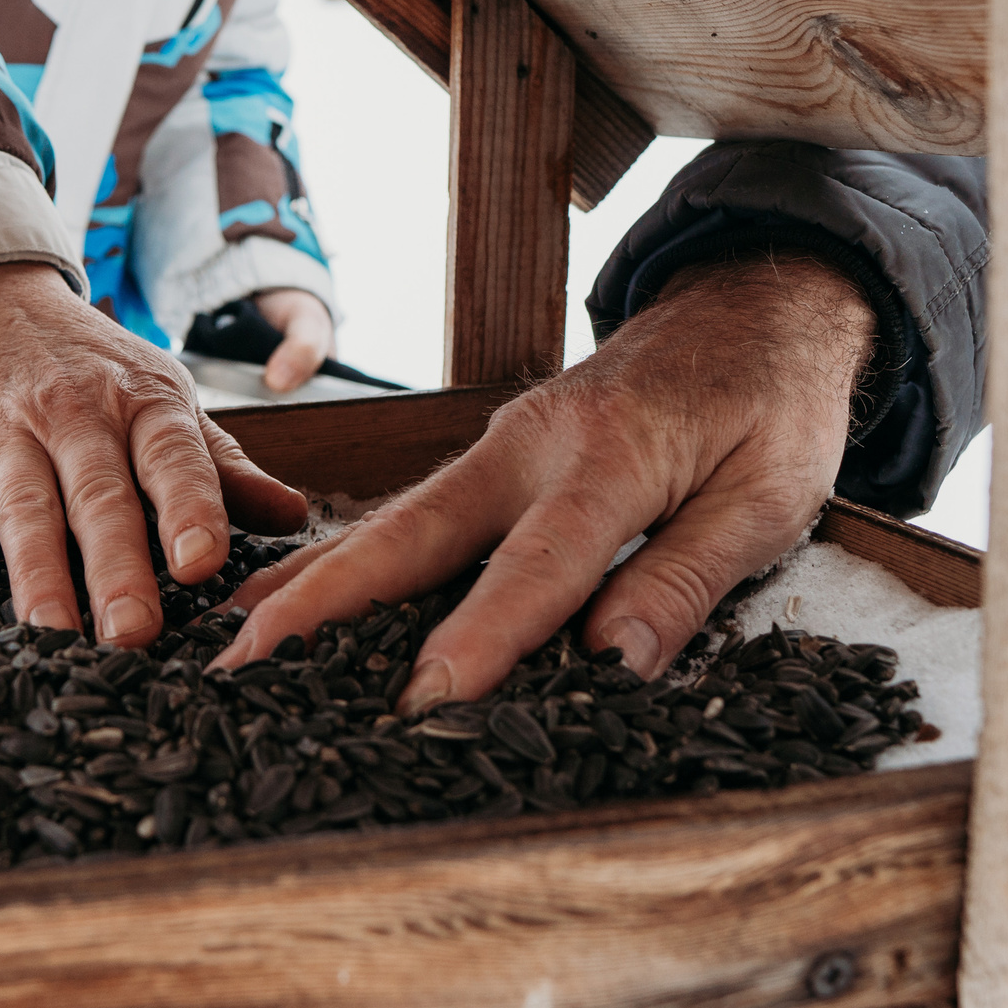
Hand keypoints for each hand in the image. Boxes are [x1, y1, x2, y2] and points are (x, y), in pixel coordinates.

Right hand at [0, 263, 307, 646]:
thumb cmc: (90, 367)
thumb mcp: (161, 396)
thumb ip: (221, 465)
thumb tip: (294, 516)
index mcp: (142, 401)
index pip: (172, 455)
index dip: (189, 506)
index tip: (202, 562)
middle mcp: (73, 415)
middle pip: (98, 496)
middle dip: (116, 565)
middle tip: (134, 631)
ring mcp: (5, 436)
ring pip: (24, 510)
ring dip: (37, 576)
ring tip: (52, 637)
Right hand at [210, 253, 873, 707]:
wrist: (754, 308)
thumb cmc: (774, 408)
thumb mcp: (770, 499)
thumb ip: (686, 577)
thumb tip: (614, 663)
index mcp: (611, 456)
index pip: (538, 564)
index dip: (481, 637)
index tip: (423, 699)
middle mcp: (532, 445)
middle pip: (415, 532)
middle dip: (327, 600)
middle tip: (249, 659)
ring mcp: (501, 445)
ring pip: (395, 523)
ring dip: (313, 581)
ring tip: (234, 637)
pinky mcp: (494, 457)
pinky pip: (413, 516)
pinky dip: (346, 557)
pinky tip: (289, 594)